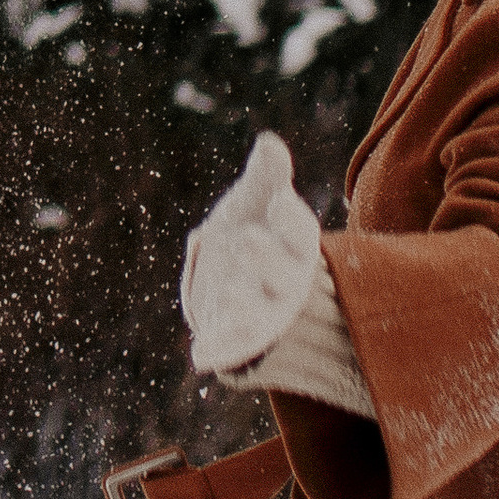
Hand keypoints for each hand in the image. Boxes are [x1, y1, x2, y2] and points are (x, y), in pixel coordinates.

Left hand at [181, 132, 324, 376]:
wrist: (248, 282)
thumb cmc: (260, 232)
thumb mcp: (258, 201)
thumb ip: (267, 176)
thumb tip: (268, 142)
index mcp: (295, 248)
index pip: (300, 233)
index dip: (290, 218)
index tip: (278, 200)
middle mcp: (286, 284)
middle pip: (280, 273)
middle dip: (264, 259)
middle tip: (244, 240)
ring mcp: (263, 315)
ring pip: (257, 314)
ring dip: (243, 305)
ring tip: (228, 293)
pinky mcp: (237, 339)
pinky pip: (229, 348)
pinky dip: (217, 352)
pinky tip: (198, 356)